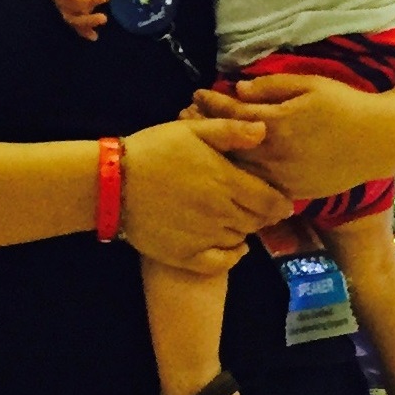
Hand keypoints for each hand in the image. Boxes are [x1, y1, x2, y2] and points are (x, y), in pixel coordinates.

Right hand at [117, 116, 295, 275]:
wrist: (112, 183)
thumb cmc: (153, 150)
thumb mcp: (191, 130)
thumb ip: (230, 131)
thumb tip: (264, 131)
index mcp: (226, 181)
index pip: (270, 200)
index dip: (280, 202)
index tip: (282, 201)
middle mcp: (221, 213)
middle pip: (258, 220)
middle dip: (264, 215)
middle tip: (260, 208)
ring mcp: (204, 237)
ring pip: (241, 238)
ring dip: (245, 229)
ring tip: (239, 219)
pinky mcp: (186, 256)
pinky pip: (221, 263)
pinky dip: (233, 256)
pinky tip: (234, 246)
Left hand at [190, 70, 394, 202]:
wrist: (380, 141)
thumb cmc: (345, 105)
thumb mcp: (310, 84)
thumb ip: (272, 87)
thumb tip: (238, 89)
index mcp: (278, 124)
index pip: (232, 113)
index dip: (211, 103)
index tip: (196, 95)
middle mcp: (276, 155)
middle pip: (228, 145)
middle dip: (205, 131)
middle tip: (185, 120)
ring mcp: (284, 178)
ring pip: (240, 171)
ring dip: (218, 157)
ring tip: (200, 146)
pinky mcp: (294, 193)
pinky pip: (259, 188)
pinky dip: (240, 179)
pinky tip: (228, 171)